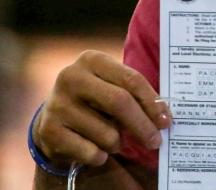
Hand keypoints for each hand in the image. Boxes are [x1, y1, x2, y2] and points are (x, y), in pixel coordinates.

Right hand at [32, 50, 170, 167]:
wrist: (52, 118)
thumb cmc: (92, 99)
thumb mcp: (110, 86)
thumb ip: (134, 94)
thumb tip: (163, 117)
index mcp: (92, 59)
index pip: (131, 79)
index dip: (152, 102)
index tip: (166, 121)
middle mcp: (71, 77)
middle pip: (120, 102)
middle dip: (142, 125)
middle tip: (156, 141)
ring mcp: (57, 104)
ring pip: (107, 133)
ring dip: (118, 143)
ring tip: (112, 139)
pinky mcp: (49, 131)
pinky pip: (90, 152)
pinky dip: (100, 156)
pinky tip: (95, 150)